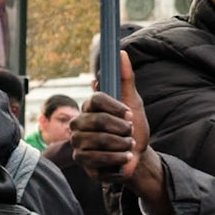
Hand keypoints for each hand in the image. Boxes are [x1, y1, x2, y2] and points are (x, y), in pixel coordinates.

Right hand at [71, 56, 169, 213]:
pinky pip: (97, 159)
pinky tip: (125, 157)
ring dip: (121, 144)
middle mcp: (79, 123)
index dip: (115, 107)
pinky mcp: (82, 162)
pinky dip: (117, 159)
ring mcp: (78, 143)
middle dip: (122, 128)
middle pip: (98, 121)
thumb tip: (121, 53)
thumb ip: (126, 78)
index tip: (130, 114)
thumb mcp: (133, 102)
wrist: (136, 156)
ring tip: (129, 145)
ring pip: (99, 141)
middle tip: (131, 132)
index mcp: (89, 106)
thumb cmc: (133, 126)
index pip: (96, 99)